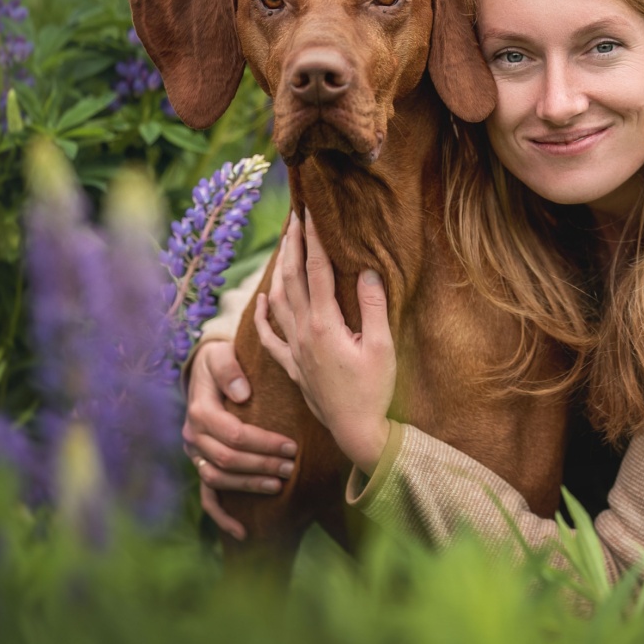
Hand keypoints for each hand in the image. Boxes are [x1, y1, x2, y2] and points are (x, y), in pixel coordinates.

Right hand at [181, 339, 298, 540]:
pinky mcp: (201, 466)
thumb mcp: (222, 355)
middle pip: (227, 459)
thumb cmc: (221, 361)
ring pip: (219, 479)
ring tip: (279, 485)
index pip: (232, 433)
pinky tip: (243, 532)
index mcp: (200, 410)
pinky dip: (223, 517)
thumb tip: (242, 394)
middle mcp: (193, 436)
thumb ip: (230, 370)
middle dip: (261, 465)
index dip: (262, 443)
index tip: (291, 446)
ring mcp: (195, 455)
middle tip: (291, 466)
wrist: (206, 370)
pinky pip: (207, 497)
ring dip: (249, 486)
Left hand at [257, 210, 395, 473]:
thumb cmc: (375, 390)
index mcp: (325, 325)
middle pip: (292, 278)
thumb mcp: (382, 347)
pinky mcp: (293, 366)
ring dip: (279, 270)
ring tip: (283, 246)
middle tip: (295, 217)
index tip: (312, 213)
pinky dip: (263, 313)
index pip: (316, 271)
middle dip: (292, 245)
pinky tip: (262, 298)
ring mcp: (295, 350)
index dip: (314, 240)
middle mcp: (304, 333)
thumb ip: (373, 307)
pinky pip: (270, 335)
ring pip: (278, 300)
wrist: (356, 431)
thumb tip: (367, 270)